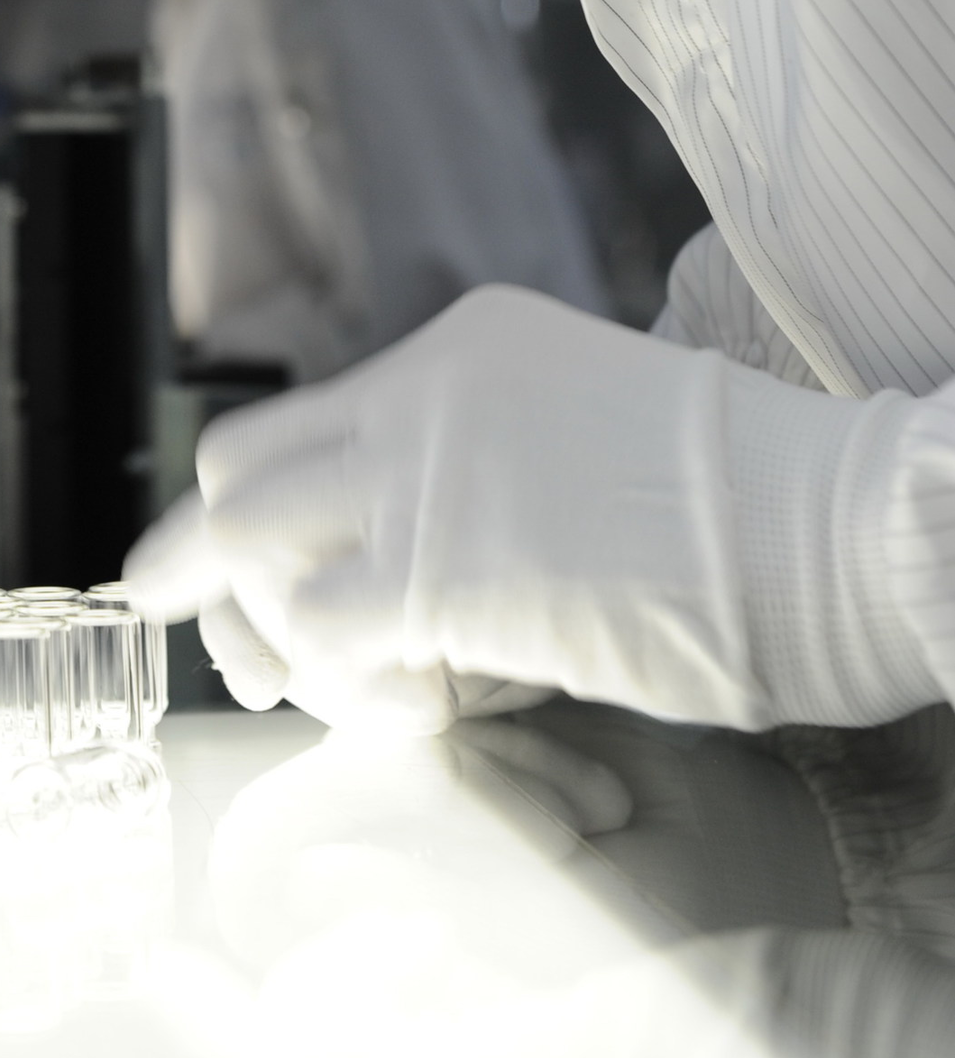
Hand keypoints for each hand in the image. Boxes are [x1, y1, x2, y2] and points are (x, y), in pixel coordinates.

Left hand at [126, 285, 929, 734]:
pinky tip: (419, 708)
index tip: (268, 592)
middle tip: (235, 652)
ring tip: (355, 693)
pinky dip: (345, 691)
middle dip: (214, 568)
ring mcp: (426, 468)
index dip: (274, 517)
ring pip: (243, 544)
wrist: (843, 530)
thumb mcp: (593, 461)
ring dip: (273, 637)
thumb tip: (411, 598)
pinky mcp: (445, 564)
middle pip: (236, 466)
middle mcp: (424, 388)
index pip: (308, 422)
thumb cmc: (756, 526)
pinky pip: (318, 633)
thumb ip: (488, 497)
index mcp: (466, 350)